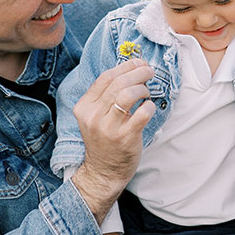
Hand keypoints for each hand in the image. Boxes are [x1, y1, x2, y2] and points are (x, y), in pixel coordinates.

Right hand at [71, 59, 155, 222]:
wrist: (103, 172)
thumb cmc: (104, 140)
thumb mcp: (96, 116)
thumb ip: (106, 96)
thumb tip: (130, 69)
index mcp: (84, 107)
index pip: (105, 77)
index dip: (125, 66)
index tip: (138, 63)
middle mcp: (94, 116)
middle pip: (118, 83)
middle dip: (138, 72)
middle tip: (149, 72)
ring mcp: (108, 128)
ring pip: (128, 94)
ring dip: (143, 88)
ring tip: (147, 91)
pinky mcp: (124, 138)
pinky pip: (141, 114)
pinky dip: (149, 106)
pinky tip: (149, 107)